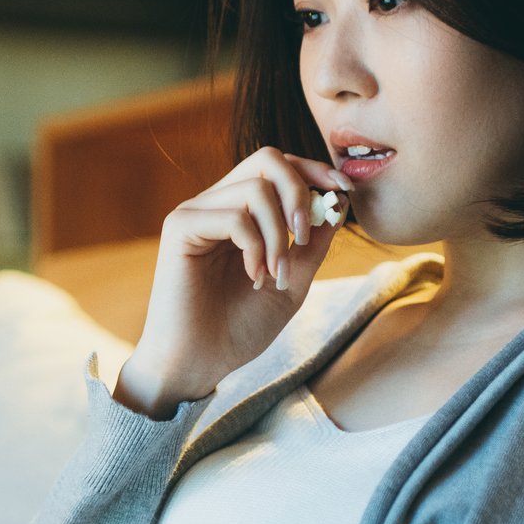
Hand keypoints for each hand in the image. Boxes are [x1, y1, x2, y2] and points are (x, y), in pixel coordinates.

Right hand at [118, 147, 351, 415]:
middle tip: (305, 236)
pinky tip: (253, 277)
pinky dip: (255, 247)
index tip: (344, 191)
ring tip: (275, 274)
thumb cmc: (239, 329)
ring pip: (255, 190)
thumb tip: (339, 199)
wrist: (199, 364)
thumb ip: (313, 243)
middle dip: (299, 191)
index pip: (278, 166)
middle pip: (267, 159)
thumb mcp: (292, 282)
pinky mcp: (179, 228)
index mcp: (241, 212)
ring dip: (278, 234)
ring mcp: (196, 213)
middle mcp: (216, 204)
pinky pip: (233, 216)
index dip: (314, 170)